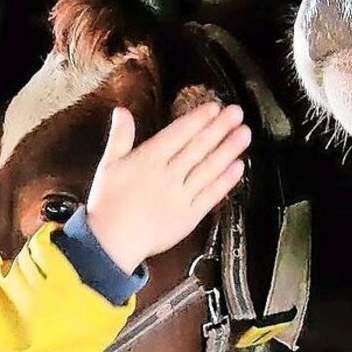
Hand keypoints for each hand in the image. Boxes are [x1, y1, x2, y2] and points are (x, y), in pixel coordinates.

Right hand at [86, 102, 249, 272]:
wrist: (111, 244)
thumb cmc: (107, 205)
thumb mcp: (108, 165)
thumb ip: (120, 137)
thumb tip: (122, 111)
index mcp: (147, 160)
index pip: (178, 134)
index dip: (198, 119)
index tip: (214, 107)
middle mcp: (167, 176)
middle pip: (198, 148)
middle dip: (219, 128)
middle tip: (237, 112)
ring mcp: (181, 197)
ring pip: (208, 169)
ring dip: (228, 150)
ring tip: (244, 134)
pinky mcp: (189, 217)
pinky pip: (211, 195)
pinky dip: (226, 181)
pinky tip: (238, 167)